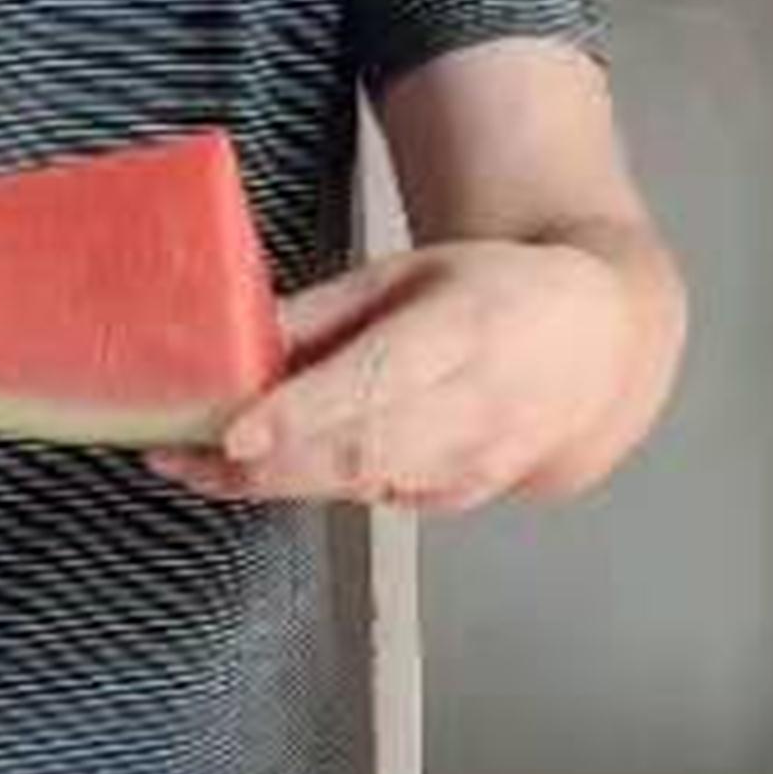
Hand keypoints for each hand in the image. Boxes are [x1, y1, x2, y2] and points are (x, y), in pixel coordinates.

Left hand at [169, 238, 644, 510]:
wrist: (596, 351)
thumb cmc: (493, 297)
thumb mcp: (411, 273)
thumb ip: (325, 310)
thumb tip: (237, 335)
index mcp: (462, 332)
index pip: (375, 384)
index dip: (302, 415)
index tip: (236, 432)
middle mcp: (472, 409)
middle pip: (354, 452)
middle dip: (259, 464)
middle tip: (176, 457)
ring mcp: (472, 466)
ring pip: (355, 485)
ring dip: (270, 481)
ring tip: (192, 465)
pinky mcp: (459, 500)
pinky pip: (369, 496)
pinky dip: (313, 485)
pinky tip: (264, 468)